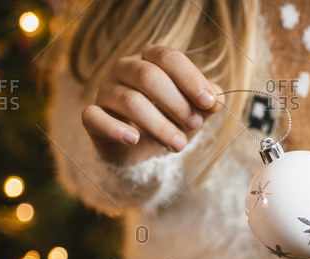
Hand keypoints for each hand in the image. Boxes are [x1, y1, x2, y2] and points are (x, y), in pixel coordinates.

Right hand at [81, 44, 223, 163]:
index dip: (190, 79)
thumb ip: (206, 103)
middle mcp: (125, 68)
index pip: (168, 57)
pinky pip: (94, 117)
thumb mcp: (194, 112)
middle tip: (195, 125)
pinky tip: (134, 139)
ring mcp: (106, 91)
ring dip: (159, 125)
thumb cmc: (171, 121)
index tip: (208, 102)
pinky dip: (115, 129)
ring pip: (130, 101)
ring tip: (179, 144)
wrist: (145, 151)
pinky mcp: (92, 117)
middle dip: (176, 103)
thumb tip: (217, 97)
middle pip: (149, 76)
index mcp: (150, 59)